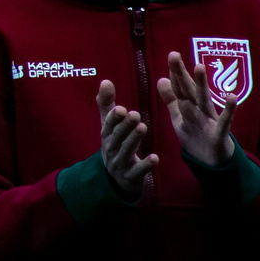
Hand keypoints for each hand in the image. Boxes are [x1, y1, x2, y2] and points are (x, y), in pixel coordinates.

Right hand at [97, 79, 156, 196]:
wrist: (115, 179)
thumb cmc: (114, 146)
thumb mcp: (109, 126)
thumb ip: (107, 104)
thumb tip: (105, 81)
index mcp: (106, 135)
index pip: (108, 125)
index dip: (113, 118)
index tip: (121, 109)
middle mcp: (110, 148)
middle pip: (117, 137)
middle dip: (125, 126)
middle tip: (135, 115)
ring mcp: (119, 163)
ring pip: (126, 151)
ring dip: (134, 139)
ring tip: (144, 127)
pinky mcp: (130, 176)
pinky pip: (138, 171)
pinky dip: (145, 165)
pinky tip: (155, 158)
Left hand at [162, 51, 238, 172]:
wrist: (210, 162)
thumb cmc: (195, 135)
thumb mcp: (179, 117)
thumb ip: (171, 99)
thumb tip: (161, 78)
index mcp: (188, 106)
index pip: (180, 87)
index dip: (175, 73)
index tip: (172, 55)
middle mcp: (199, 109)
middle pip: (188, 89)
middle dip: (181, 73)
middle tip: (174, 55)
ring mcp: (209, 120)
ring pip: (203, 100)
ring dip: (201, 84)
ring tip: (199, 66)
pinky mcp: (218, 133)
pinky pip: (224, 121)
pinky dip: (228, 110)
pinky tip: (232, 97)